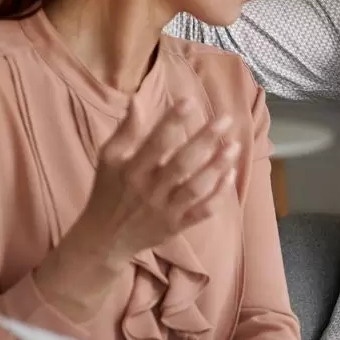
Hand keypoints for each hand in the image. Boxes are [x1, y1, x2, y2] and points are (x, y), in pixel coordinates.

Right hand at [67, 98, 239, 261]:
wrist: (105, 239)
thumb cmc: (108, 191)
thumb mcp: (109, 159)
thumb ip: (125, 131)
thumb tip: (137, 100)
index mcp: (131, 171)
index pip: (155, 142)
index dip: (173, 121)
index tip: (190, 101)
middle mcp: (149, 190)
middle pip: (182, 163)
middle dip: (205, 140)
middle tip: (226, 119)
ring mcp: (165, 210)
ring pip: (196, 188)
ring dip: (217, 166)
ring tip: (234, 146)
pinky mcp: (176, 226)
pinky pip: (202, 211)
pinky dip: (218, 194)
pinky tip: (230, 175)